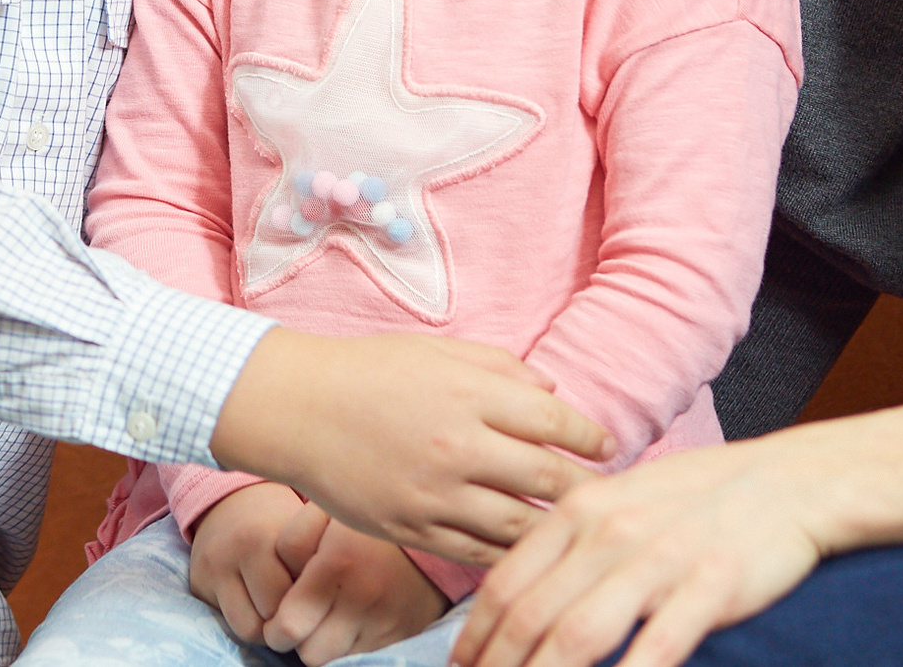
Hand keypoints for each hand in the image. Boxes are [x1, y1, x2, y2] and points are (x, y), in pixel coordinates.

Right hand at [187, 482, 311, 644]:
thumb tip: (325, 606)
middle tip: (297, 602)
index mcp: (264, 536)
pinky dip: (245, 617)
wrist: (233, 499)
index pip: (298, 594)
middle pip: (274, 614)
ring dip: (265, 626)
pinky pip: (227, 622)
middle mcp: (234, 551)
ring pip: (248, 628)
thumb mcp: (303, 530)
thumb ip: (315, 564)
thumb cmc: (281, 521)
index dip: (312, 596)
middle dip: (289, 615)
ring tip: (276, 608)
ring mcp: (213, 568)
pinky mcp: (198, 583)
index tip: (316, 585)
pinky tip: (254, 600)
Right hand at [212, 329, 611, 564]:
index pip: (556, 423)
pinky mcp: (413, 529)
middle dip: (585, 488)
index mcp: (471, 395)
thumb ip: (500, 367)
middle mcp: (461, 447)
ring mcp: (437, 494)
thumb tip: (553, 393)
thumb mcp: (436, 350)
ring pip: (521, 526)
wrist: (296, 408)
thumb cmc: (367, 371)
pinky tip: (522, 545)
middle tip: (603, 493)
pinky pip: (479, 553)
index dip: (591, 438)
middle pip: (550, 481)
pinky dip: (509, 553)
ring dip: (554, 528)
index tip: (605, 446)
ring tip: (571, 526)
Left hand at [261, 501, 448, 663]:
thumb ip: (291, 542)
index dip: (276, 627)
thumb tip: (280, 582)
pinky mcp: (401, 637)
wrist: (426, 533)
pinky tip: (352, 624)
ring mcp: (386, 623)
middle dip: (300, 640)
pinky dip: (352, 648)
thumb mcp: (323, 514)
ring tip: (328, 620)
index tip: (277, 618)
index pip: (289, 626)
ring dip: (326, 646)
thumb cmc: (364, 523)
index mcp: (338, 564)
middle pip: (310, 653)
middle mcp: (363, 600)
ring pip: (335, 661)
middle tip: (302, 620)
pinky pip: (362, 659)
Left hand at [449, 404, 902, 666]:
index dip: (476, 636)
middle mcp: (607, 536)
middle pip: (531, 617)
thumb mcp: (620, 501)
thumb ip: (572, 541)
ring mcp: (657, 563)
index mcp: (580, 512)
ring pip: (578, 636)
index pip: (507, 583)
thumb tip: (524, 587)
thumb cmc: (698, 496)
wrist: (786, 483)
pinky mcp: (708, 590)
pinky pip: (655, 647)